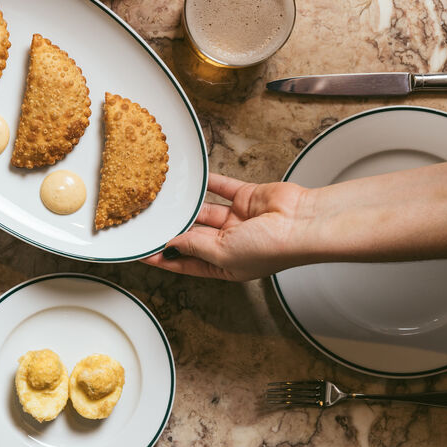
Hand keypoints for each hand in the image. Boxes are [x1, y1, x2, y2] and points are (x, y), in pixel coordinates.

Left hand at [141, 173, 310, 281]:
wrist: (302, 223)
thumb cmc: (272, 248)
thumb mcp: (222, 253)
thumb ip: (194, 245)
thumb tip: (172, 243)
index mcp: (225, 265)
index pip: (187, 262)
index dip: (165, 258)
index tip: (143, 254)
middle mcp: (231, 244)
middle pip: (193, 235)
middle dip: (174, 229)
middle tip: (151, 222)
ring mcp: (239, 220)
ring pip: (205, 211)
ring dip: (188, 207)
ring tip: (165, 201)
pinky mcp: (246, 198)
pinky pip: (221, 188)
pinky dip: (208, 183)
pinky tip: (191, 180)